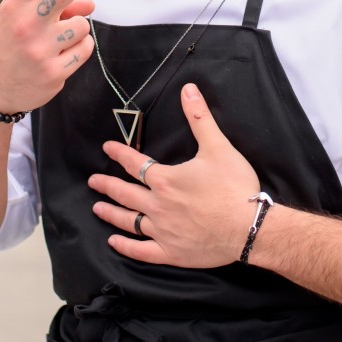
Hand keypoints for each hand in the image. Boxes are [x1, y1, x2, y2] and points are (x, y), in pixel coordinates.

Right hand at [0, 0, 106, 114]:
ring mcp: (41, 49)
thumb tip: (91, 2)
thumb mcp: (20, 20)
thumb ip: (51, 6)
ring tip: (57, 39)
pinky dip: (79, 48)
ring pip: (82, 24)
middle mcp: (28, 25)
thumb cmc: (8, 44)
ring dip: (77, 28)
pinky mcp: (54, 72)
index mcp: (16, 7)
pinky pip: (84, 49)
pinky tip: (60, 55)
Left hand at [89, 83, 260, 267]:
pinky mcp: (171, 252)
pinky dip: (126, 247)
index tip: (107, 148)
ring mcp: (163, 231)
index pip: (135, 163)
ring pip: (129, 222)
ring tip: (97, 208)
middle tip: (93, 181)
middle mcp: (158, 206)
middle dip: (107, 185)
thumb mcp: (218, 147)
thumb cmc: (234, 186)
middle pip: (125, 193)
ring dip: (111, 213)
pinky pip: (142, 251)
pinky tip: (114, 243)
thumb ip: (200, 118)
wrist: (248, 227)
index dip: (119, 153)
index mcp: (165, 180)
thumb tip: (188, 89)